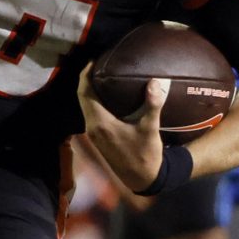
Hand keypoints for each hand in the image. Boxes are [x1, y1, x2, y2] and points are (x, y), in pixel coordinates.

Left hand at [78, 63, 165, 191]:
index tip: (94, 60)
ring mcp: (93, 134)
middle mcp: (92, 128)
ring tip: (102, 75)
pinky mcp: (98, 138)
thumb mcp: (151, 129)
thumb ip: (152, 104)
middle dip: (86, 79)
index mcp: (100, 123)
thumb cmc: (146, 154)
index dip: (86, 74)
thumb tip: (156, 82)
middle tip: (99, 63)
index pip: (85, 93)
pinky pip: (90, 113)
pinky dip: (93, 101)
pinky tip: (105, 95)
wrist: (142, 179)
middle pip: (82, 97)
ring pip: (85, 106)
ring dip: (89, 90)